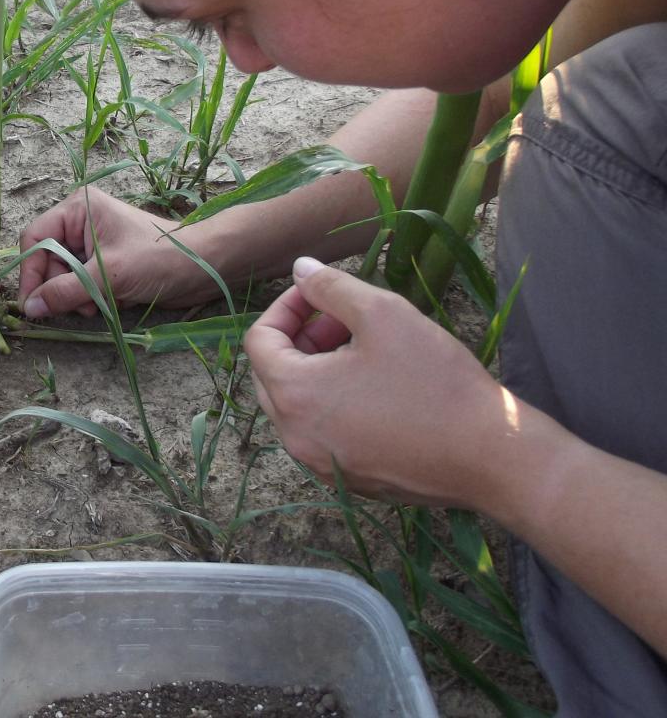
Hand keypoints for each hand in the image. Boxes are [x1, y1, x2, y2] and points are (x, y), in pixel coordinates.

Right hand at [17, 188, 212, 317]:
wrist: (206, 268)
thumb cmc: (159, 258)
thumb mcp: (108, 275)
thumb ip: (65, 290)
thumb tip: (29, 308)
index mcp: (78, 209)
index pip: (35, 239)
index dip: (29, 272)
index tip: (31, 304)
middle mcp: (81, 223)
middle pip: (48, 261)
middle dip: (61, 287)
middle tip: (77, 307)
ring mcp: (93, 244)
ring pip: (64, 277)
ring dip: (78, 296)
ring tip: (101, 304)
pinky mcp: (106, 264)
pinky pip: (82, 285)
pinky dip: (93, 298)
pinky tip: (113, 301)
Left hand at [245, 257, 519, 509]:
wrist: (492, 456)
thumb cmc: (435, 381)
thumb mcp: (383, 314)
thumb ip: (331, 287)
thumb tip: (300, 269)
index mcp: (293, 395)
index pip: (258, 340)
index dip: (286, 307)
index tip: (321, 293)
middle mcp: (294, 437)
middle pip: (272, 373)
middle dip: (301, 338)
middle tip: (345, 321)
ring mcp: (320, 465)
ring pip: (297, 405)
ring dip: (318, 369)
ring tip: (365, 350)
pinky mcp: (348, 481)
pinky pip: (322, 433)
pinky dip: (334, 404)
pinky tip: (378, 389)